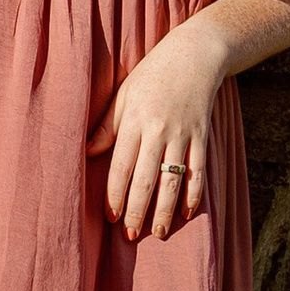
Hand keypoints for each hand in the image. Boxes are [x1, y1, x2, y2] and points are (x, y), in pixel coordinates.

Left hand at [89, 27, 227, 239]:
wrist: (194, 55)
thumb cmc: (151, 75)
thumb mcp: (123, 95)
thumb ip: (107, 127)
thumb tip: (87, 153)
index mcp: (134, 120)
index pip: (121, 165)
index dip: (115, 194)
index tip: (110, 217)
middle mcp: (158, 130)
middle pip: (146, 178)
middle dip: (137, 209)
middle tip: (130, 235)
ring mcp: (183, 134)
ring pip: (173, 180)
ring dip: (166, 209)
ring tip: (159, 232)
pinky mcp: (202, 136)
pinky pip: (198, 170)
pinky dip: (194, 193)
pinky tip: (188, 213)